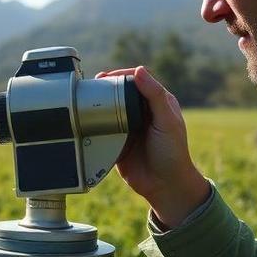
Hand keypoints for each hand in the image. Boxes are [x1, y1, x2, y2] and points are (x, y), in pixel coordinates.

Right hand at [95, 66, 208, 227]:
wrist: (164, 186)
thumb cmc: (172, 153)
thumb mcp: (167, 122)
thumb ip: (154, 96)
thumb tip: (139, 70)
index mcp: (157, 102)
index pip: (137, 80)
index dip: (121, 75)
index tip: (106, 77)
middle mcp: (142, 112)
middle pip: (120, 92)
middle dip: (105, 88)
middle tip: (90, 87)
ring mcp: (128, 127)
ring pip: (109, 109)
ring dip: (97, 105)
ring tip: (83, 101)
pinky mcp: (117, 141)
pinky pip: (103, 129)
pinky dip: (94, 124)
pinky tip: (85, 121)